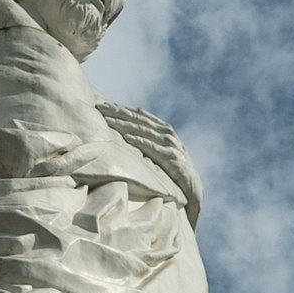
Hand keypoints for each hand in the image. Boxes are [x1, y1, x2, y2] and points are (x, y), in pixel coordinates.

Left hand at [97, 102, 203, 226]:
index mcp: (163, 129)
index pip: (139, 114)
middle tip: (100, 107)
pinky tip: (127, 138)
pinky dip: (141, 142)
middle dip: (119, 112)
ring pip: (144, 130)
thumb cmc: (171, 170)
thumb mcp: (158, 152)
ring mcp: (171, 145)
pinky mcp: (173, 159)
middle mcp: (167, 133)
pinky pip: (154, 148)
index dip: (121, 108)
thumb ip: (144, 142)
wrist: (193, 189)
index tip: (103, 104)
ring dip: (125, 124)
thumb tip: (120, 135)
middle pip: (139, 119)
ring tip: (108, 120)